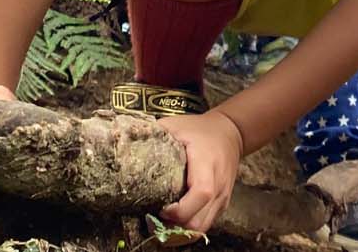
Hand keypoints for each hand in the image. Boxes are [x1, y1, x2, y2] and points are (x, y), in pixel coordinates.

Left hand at [158, 110, 244, 233]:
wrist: (231, 133)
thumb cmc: (202, 130)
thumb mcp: (177, 125)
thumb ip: (154, 133)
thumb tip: (126, 141)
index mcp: (207, 163)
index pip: (201, 193)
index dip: (180, 209)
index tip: (161, 209)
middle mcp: (218, 184)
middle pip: (199, 220)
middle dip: (175, 227)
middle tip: (155, 220)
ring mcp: (222, 197)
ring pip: (202, 228)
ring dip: (181, 232)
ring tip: (163, 224)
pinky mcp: (222, 204)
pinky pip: (205, 224)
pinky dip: (189, 228)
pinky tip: (175, 222)